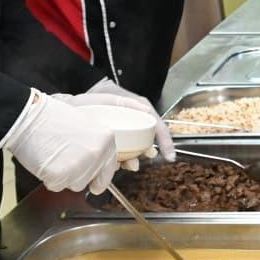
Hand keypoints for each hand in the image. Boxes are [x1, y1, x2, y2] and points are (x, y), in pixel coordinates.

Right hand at [9, 94, 122, 193]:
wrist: (29, 116)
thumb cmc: (51, 118)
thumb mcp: (85, 126)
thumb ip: (95, 146)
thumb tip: (99, 169)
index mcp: (106, 139)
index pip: (109, 168)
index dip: (99, 177)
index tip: (96, 184)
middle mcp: (97, 153)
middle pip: (90, 179)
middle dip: (77, 174)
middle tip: (63, 157)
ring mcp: (80, 165)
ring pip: (75, 184)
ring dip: (64, 177)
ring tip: (54, 156)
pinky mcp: (61, 174)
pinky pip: (57, 186)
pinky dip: (49, 178)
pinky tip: (45, 161)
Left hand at [55, 77, 172, 162]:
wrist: (90, 96)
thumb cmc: (106, 94)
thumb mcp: (118, 97)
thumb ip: (132, 102)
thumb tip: (147, 110)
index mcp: (143, 112)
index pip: (160, 128)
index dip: (166, 142)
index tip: (169, 156)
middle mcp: (138, 123)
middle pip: (148, 143)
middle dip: (144, 155)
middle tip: (136, 163)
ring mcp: (129, 132)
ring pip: (135, 150)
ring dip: (131, 160)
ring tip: (124, 164)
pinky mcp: (119, 139)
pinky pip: (123, 152)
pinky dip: (120, 159)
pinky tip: (114, 162)